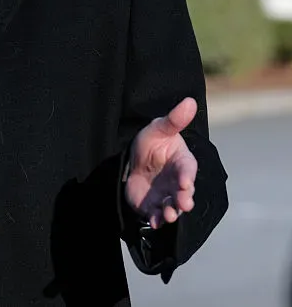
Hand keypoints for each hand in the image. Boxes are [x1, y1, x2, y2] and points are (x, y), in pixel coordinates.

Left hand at [124, 97, 198, 229]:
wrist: (133, 159)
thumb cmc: (151, 142)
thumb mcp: (159, 128)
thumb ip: (174, 119)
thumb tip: (190, 101)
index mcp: (183, 163)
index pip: (188, 170)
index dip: (187, 177)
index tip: (184, 182)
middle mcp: (178, 182)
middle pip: (184, 193)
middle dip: (184, 200)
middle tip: (182, 204)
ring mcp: (167, 196)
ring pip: (173, 207)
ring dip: (172, 213)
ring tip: (168, 216)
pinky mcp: (153, 206)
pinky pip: (157, 216)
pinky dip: (157, 220)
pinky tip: (154, 222)